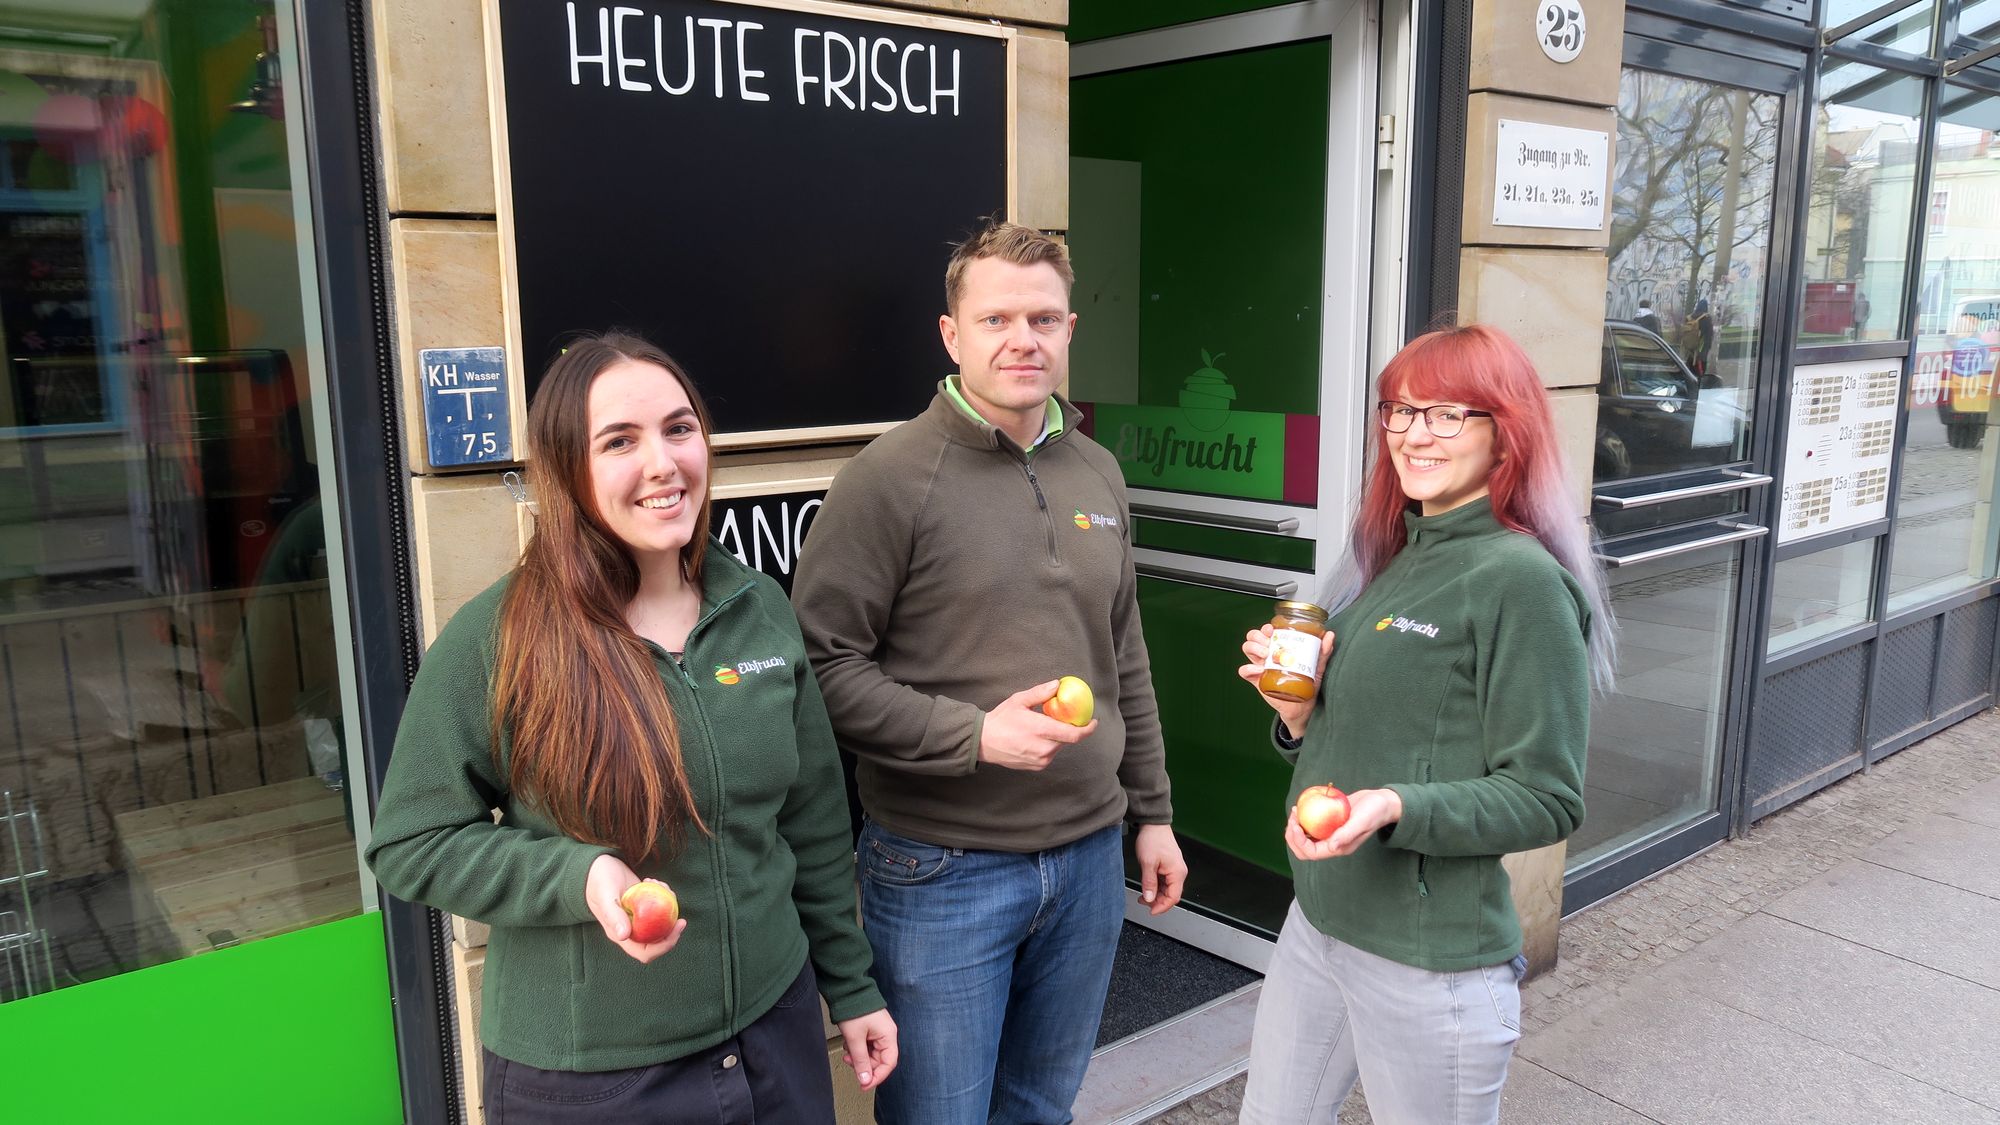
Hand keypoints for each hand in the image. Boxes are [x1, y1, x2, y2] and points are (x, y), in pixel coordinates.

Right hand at [584, 853, 686, 962]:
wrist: (596, 867)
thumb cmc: (597, 881)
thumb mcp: (604, 896)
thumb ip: (613, 916)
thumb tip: (624, 936)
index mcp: (621, 935)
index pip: (645, 952)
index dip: (664, 947)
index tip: (676, 929)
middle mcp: (631, 930)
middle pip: (658, 941)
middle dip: (672, 931)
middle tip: (681, 918)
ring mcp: (638, 918)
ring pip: (661, 923)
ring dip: (668, 908)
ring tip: (660, 886)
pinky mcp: (643, 906)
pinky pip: (659, 907)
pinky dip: (663, 895)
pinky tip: (655, 881)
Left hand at [837, 1008, 898, 1089]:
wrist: (847, 990)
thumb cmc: (855, 1009)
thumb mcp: (855, 1039)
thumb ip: (861, 1061)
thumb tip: (865, 1080)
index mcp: (888, 1035)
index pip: (888, 1063)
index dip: (877, 1076)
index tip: (865, 1085)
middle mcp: (886, 1034)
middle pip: (879, 1060)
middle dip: (864, 1065)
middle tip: (850, 1064)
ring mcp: (879, 1031)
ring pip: (871, 1054)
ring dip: (858, 1056)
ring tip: (848, 1051)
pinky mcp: (871, 1029)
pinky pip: (867, 1046)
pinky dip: (857, 1048)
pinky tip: (849, 1043)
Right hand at [978, 680, 1097, 770]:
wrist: (983, 742)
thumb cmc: (1001, 719)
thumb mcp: (1019, 700)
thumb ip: (1040, 693)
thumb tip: (1058, 685)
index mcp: (1042, 731)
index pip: (1075, 734)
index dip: (1088, 729)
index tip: (1094, 721)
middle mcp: (1044, 748)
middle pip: (1067, 739)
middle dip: (1068, 728)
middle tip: (1061, 718)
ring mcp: (1040, 760)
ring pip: (1058, 747)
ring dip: (1056, 737)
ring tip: (1041, 728)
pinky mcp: (1036, 767)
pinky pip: (1050, 755)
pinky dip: (1048, 745)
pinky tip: (1034, 738)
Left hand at [1133, 824, 1186, 914]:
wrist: (1153, 824)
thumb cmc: (1153, 839)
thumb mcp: (1147, 863)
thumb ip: (1149, 882)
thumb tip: (1149, 898)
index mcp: (1177, 872)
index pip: (1173, 897)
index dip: (1162, 907)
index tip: (1151, 911)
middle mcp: (1179, 872)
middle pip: (1171, 895)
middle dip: (1158, 902)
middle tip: (1144, 903)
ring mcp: (1175, 870)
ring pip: (1167, 889)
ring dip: (1156, 895)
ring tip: (1143, 896)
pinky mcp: (1169, 867)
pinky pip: (1165, 882)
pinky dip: (1156, 887)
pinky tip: (1147, 888)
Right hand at [1237, 624, 1334, 736]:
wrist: (1303, 707)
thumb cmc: (1309, 684)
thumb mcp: (1317, 667)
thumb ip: (1322, 652)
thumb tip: (1330, 635)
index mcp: (1280, 647)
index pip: (1267, 631)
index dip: (1266, 628)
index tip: (1273, 630)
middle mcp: (1268, 654)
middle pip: (1254, 637)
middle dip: (1258, 636)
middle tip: (1269, 644)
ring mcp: (1260, 666)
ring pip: (1247, 648)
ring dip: (1254, 648)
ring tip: (1266, 655)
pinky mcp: (1257, 680)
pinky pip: (1244, 671)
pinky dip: (1248, 668)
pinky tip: (1259, 670)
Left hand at [1283, 788, 1402, 860]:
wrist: (1382, 801)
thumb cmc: (1375, 812)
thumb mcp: (1362, 821)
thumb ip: (1347, 834)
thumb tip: (1331, 847)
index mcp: (1338, 847)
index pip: (1311, 852)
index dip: (1299, 841)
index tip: (1296, 824)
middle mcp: (1332, 843)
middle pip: (1304, 848)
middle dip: (1293, 836)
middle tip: (1293, 816)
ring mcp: (1330, 833)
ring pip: (1305, 837)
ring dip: (1295, 827)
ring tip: (1295, 810)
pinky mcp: (1329, 823)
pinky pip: (1311, 824)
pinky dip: (1303, 817)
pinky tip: (1302, 805)